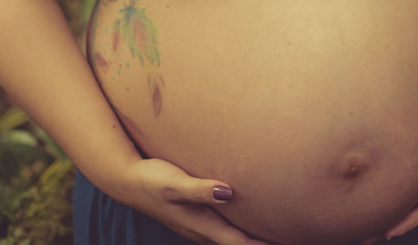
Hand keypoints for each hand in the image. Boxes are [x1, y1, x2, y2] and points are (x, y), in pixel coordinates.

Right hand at [117, 158, 275, 244]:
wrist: (126, 180)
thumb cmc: (152, 179)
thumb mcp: (174, 183)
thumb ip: (199, 189)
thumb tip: (228, 192)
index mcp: (202, 224)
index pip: (239, 243)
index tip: (285, 243)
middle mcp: (201, 230)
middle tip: (290, 239)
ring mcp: (197, 225)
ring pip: (229, 239)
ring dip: (249, 240)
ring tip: (273, 235)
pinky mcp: (194, 216)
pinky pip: (222, 229)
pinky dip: (238, 231)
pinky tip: (246, 220)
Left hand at [366, 89, 417, 242]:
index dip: (408, 221)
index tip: (388, 234)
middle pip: (412, 206)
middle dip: (390, 223)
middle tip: (364, 237)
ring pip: (406, 192)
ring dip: (388, 208)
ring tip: (363, 221)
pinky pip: (405, 175)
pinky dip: (390, 186)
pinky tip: (374, 187)